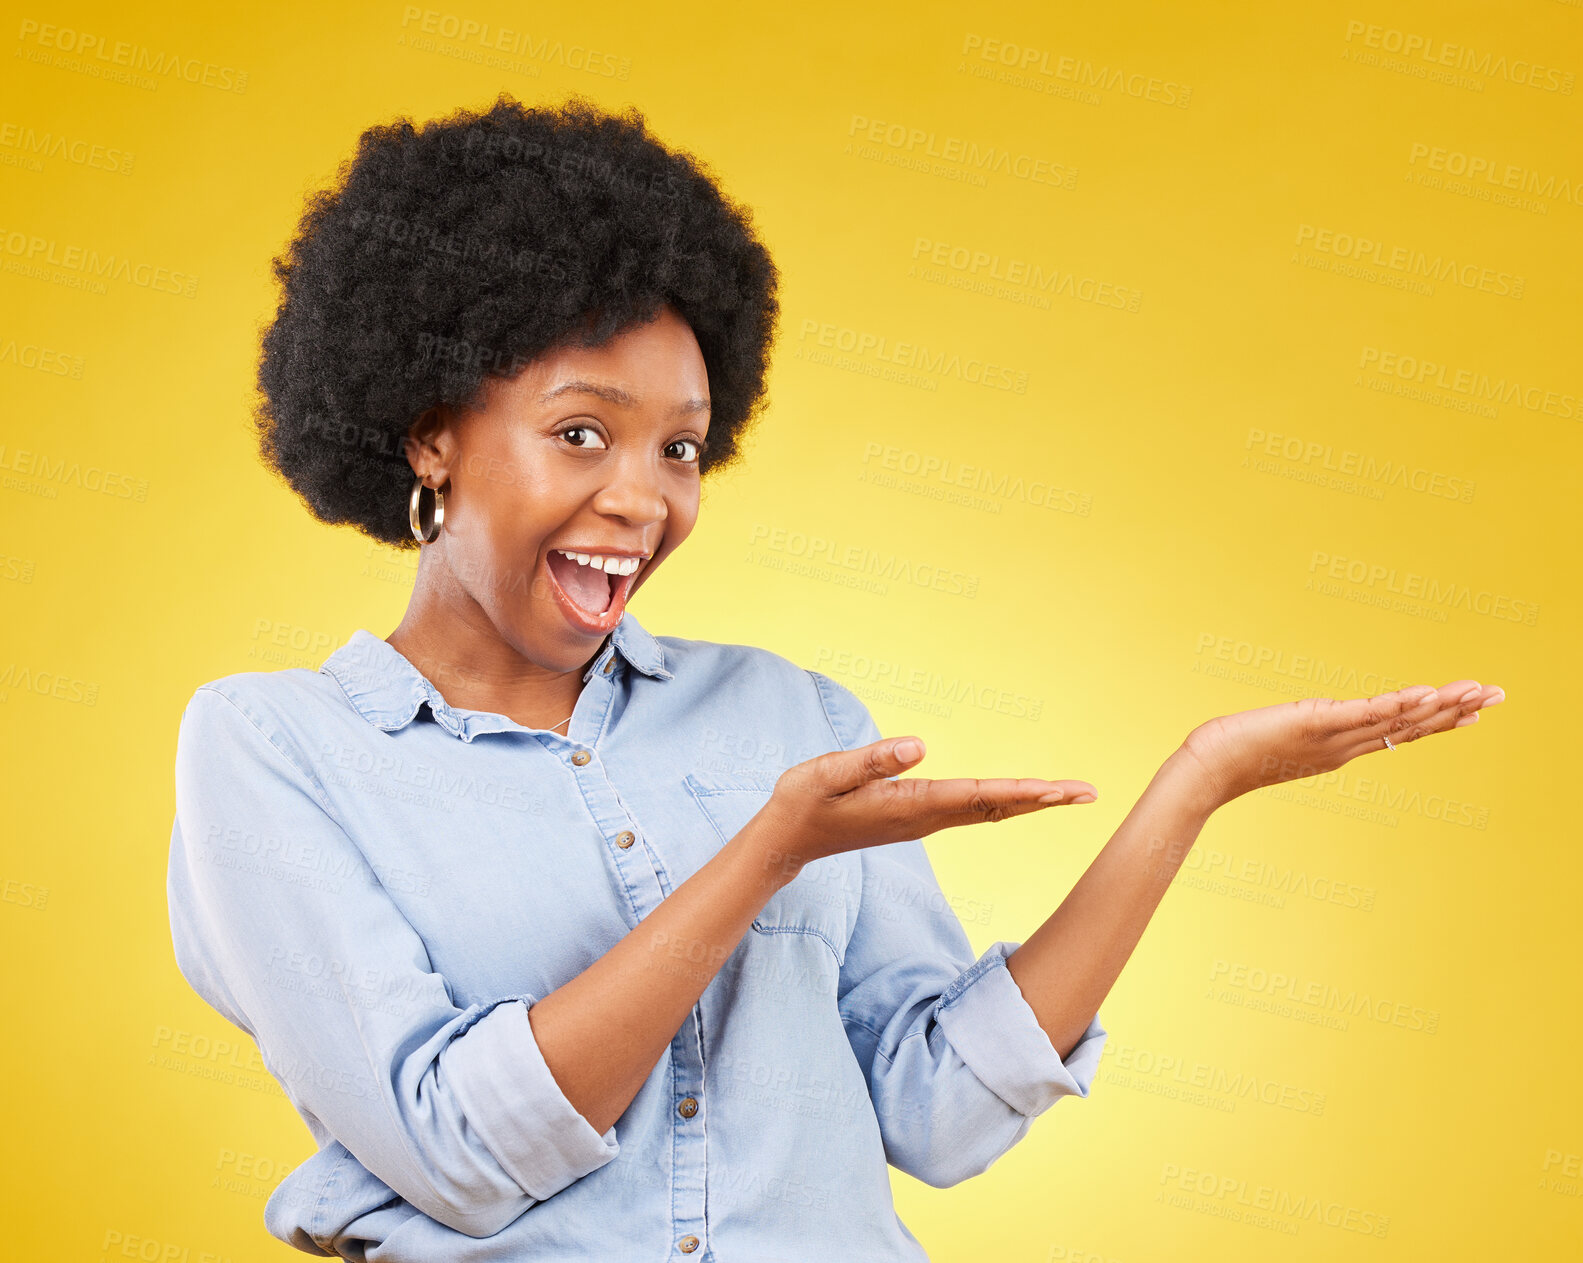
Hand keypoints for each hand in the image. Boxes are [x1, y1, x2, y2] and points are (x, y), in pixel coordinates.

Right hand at [761, 736, 1097, 869]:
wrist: (788, 838)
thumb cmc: (804, 801)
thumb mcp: (827, 773)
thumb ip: (872, 760)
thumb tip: (920, 745)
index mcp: (910, 805)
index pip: (976, 796)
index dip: (1020, 791)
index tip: (1058, 790)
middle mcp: (926, 817)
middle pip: (997, 807)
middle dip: (1043, 800)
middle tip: (1089, 793)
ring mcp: (924, 819)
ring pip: (990, 810)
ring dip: (1031, 801)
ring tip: (1070, 794)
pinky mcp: (918, 816)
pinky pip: (975, 809)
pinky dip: (1006, 801)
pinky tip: (1023, 798)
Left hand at [1178, 679, 1506, 809]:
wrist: (1205, 771)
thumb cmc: (1231, 755)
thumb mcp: (1278, 737)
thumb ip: (1301, 729)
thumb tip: (1314, 716)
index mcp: (1338, 748)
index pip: (1396, 731)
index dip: (1436, 720)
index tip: (1472, 710)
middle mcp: (1343, 746)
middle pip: (1408, 726)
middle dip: (1455, 711)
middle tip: (1497, 695)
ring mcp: (1332, 737)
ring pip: (1396, 720)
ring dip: (1439, 705)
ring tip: (1477, 691)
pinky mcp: (1314, 724)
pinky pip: (1363, 714)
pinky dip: (1397, 704)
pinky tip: (1426, 694)